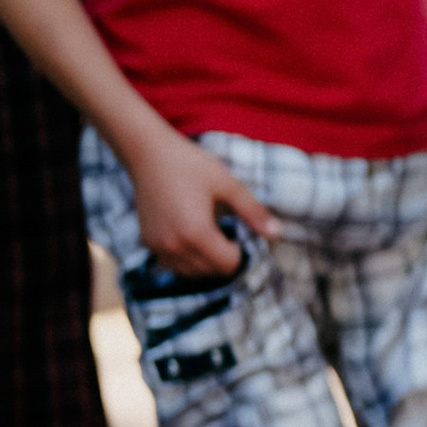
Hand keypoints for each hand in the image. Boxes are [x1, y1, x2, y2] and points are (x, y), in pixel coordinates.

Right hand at [130, 125, 277, 278]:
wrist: (149, 153)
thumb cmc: (191, 165)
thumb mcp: (228, 184)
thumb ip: (252, 211)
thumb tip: (277, 234)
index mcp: (196, 232)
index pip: (227, 265)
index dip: (238, 252)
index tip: (238, 234)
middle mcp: (175, 246)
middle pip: (211, 271)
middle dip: (224, 258)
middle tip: (226, 234)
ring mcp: (158, 246)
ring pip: (192, 273)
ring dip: (206, 261)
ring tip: (210, 234)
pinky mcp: (148, 242)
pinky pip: (173, 265)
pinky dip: (187, 259)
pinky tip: (192, 237)